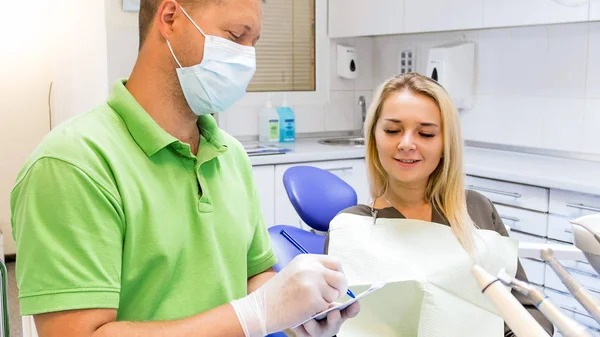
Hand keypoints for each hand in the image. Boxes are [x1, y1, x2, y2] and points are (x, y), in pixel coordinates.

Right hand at [230, 254, 348, 336]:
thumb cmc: (276, 294)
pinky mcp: (313, 300)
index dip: (339, 274)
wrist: (261, 308)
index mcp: (307, 259)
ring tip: (310, 303)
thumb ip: (313, 270)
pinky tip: (306, 310)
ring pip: (335, 294)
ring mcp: (313, 283)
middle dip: (339, 289)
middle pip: (340, 278)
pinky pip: (327, 306)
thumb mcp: (295, 272)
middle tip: (331, 297)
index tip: (335, 283)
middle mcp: (311, 268)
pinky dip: (320, 311)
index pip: (336, 263)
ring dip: (327, 301)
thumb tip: (335, 276)